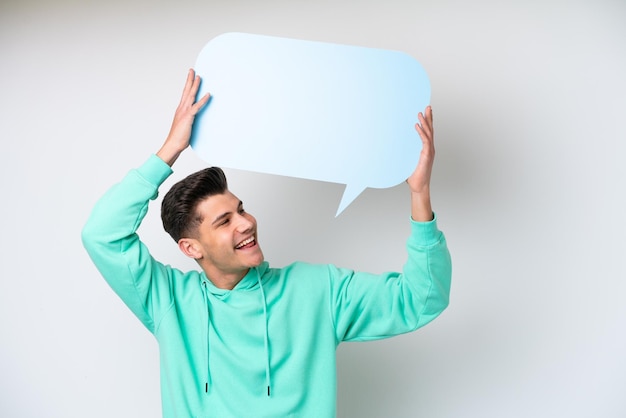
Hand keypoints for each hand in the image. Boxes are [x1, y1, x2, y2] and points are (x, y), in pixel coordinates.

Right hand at [157, 69, 210, 165]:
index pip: (184, 93)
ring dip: (195, 86)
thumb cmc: (179, 137)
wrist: (173, 144)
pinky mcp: (188, 117)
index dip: (188, 84)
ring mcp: (184, 112)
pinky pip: (197, 107)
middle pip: (186, 91)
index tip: (190, 76)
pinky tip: (208, 94)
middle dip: (190, 80)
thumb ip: (188, 119)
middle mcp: (181, 108)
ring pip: (191, 96)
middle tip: (193, 70)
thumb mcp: (184, 125)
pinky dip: (203, 100)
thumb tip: (193, 117)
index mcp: (180, 109)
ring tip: (199, 77)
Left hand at [407, 106, 434, 220]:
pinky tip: (417, 126)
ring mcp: (429, 151)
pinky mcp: (427, 156)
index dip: (428, 121)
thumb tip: (392, 149)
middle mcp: (430, 148)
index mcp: (426, 148)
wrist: (418, 186)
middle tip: (428, 106)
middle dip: (429, 117)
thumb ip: (403, 154)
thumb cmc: (413, 175)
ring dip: (425, 122)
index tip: (427, 111)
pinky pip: (425, 142)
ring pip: (428, 133)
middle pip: (431, 129)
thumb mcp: (407, 161)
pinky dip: (421, 133)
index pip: (428, 132)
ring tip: (421, 113)